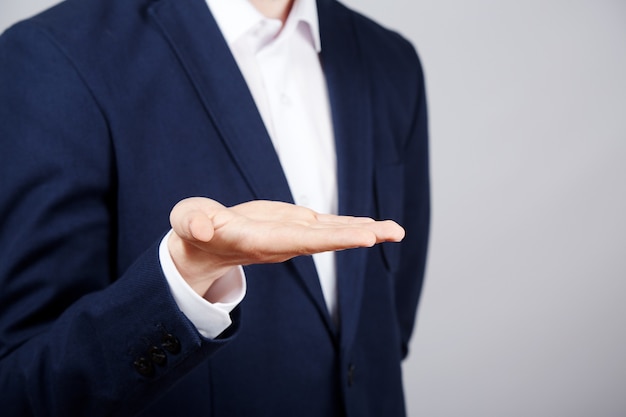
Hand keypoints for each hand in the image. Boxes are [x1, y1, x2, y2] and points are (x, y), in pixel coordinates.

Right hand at [168, 197, 404, 295]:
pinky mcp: (293, 225)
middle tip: (394, 232)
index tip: (365, 238)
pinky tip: (373, 226)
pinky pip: (326, 226)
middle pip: (326, 239)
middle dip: (360, 236)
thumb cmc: (194, 232)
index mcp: (259, 241)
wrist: (205, 244)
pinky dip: (350, 225)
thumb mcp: (188, 223)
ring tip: (396, 230)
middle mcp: (283, 242)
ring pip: (332, 233)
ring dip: (365, 231)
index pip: (300, 240)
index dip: (333, 239)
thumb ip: (194, 224)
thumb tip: (203, 227)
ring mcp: (291, 235)